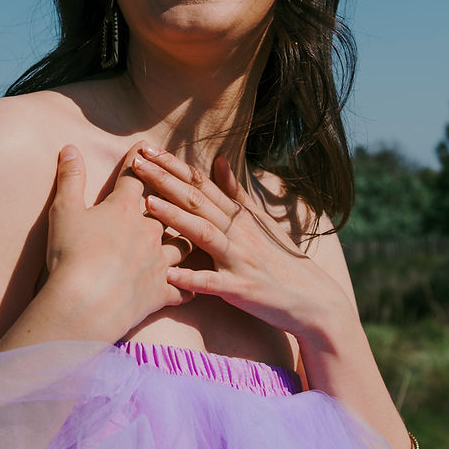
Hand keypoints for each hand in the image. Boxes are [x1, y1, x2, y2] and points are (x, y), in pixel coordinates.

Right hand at [45, 145, 192, 339]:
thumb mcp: (64, 211)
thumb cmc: (71, 255)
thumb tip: (70, 148)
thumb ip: (70, 178)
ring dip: (186, 240)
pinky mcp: (160, 291)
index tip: (145, 148)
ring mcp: (158, 261)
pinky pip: (181, 289)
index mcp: (124, 208)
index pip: (135, 177)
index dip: (139, 161)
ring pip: (183, 246)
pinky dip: (186, 288)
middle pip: (169, 208)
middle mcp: (149, 230)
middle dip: (174, 198)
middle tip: (181, 188)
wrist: (86, 302)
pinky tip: (191, 288)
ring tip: (191, 237)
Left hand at [131, 148, 348, 342]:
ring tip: (148, 204)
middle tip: (136, 163)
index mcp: (239, 216)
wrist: (312, 299)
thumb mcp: (261, 222)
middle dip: (165, 181)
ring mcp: (240, 259)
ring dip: (176, 218)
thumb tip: (219, 160)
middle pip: (198, 201)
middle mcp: (238, 232)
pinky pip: (214, 283)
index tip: (147, 149)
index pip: (202, 184)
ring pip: (204, 233)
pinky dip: (193, 278)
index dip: (173, 165)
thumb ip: (236, 193)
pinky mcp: (242, 289)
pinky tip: (170, 274)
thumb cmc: (281, 260)